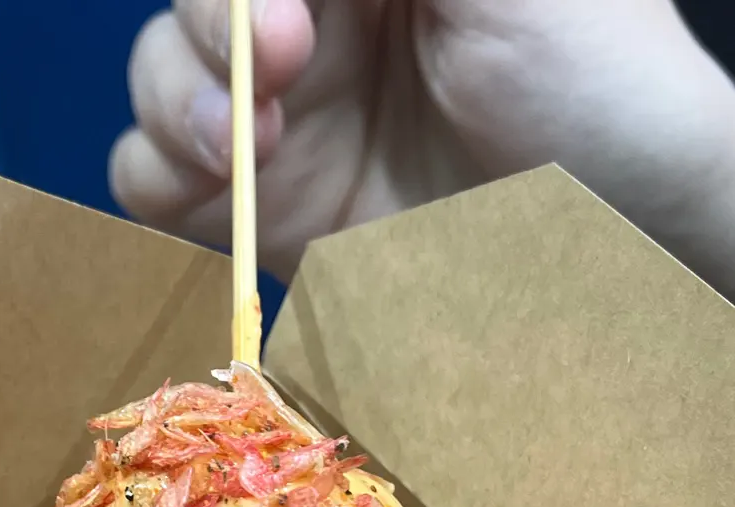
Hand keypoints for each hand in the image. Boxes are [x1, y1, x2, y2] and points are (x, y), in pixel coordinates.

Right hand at [111, 0, 734, 293]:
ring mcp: (279, 121)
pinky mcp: (261, 212)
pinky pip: (150, 179)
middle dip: (209, 35)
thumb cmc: (583, 78)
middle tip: (286, 75)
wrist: (605, 237)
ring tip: (248, 152)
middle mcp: (311, 30)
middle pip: (191, 11)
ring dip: (172, 104)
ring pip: (154, 79)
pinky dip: (156, 176)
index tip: (289, 24)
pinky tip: (216, 191)